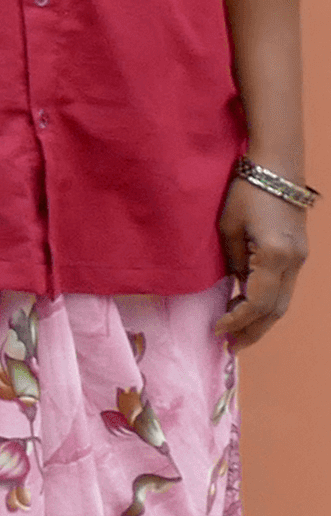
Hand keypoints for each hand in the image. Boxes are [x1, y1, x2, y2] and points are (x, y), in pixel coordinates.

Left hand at [216, 171, 306, 345]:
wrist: (277, 167)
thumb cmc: (245, 190)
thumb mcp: (227, 227)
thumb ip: (232, 262)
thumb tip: (233, 289)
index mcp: (275, 256)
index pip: (257, 302)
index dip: (236, 321)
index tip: (216, 331)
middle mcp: (293, 262)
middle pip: (275, 310)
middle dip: (253, 331)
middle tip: (231, 347)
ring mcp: (300, 259)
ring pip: (283, 302)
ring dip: (261, 321)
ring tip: (239, 336)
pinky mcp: (298, 254)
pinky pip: (284, 288)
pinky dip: (268, 304)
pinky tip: (250, 309)